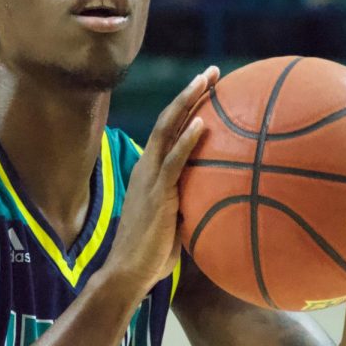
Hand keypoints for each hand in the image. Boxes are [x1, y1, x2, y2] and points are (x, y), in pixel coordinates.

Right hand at [105, 66, 219, 292]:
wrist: (128, 272)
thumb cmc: (152, 254)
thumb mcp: (173, 222)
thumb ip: (189, 205)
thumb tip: (216, 202)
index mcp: (149, 171)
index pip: (169, 130)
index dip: (186, 107)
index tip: (207, 89)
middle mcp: (147, 166)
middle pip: (169, 119)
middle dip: (191, 93)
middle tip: (212, 72)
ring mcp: (151, 177)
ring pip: (169, 129)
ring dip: (189, 102)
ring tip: (208, 80)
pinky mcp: (158, 192)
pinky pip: (175, 160)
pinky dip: (188, 139)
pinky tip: (204, 123)